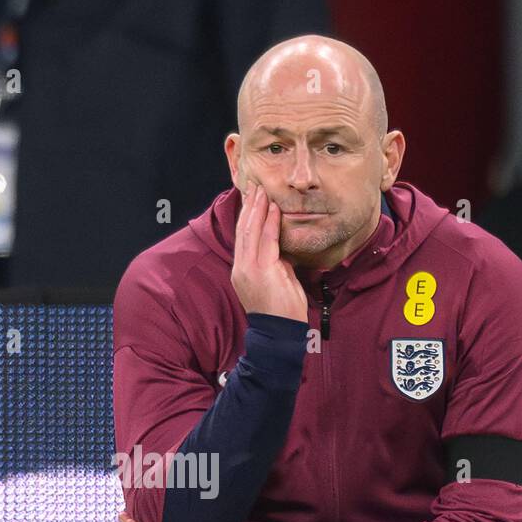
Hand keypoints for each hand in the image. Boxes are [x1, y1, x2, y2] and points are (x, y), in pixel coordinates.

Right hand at [230, 183, 307, 323]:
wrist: (278, 334)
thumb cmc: (279, 311)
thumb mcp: (274, 282)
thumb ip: (275, 265)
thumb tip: (281, 252)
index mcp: (241, 271)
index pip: (242, 237)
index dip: (247, 216)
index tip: (252, 199)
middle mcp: (241, 268)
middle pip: (243, 229)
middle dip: (249, 206)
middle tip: (255, 187)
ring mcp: (250, 268)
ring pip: (251, 230)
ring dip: (258, 208)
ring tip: (262, 191)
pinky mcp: (262, 270)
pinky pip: (267, 239)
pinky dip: (270, 222)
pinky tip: (273, 208)